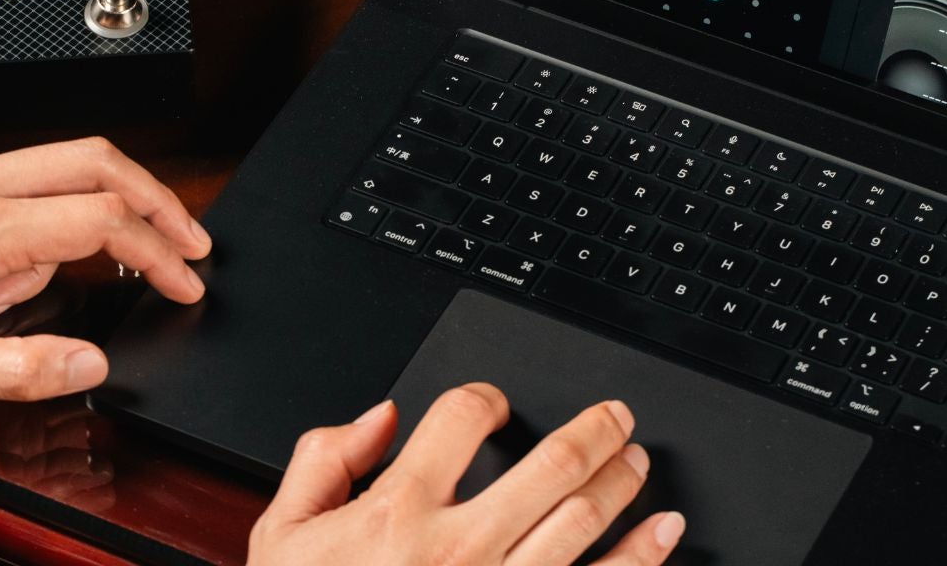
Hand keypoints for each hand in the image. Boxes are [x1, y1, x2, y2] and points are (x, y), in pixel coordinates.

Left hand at [0, 137, 209, 408]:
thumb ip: (24, 370)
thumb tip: (91, 362)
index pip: (103, 221)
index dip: (159, 251)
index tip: (183, 279)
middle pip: (97, 160)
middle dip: (157, 198)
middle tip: (188, 237)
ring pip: (54, 161)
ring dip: (91, 207)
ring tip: (50, 284)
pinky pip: (9, 172)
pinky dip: (38, 204)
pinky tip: (10, 258)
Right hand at [248, 384, 685, 565]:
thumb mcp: (284, 535)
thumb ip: (324, 461)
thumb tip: (379, 418)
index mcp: (398, 511)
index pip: (461, 416)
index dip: (484, 396)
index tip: (494, 403)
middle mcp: (458, 548)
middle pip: (552, 465)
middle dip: (594, 431)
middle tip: (615, 417)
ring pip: (584, 521)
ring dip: (621, 482)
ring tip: (635, 461)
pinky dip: (639, 557)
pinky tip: (662, 534)